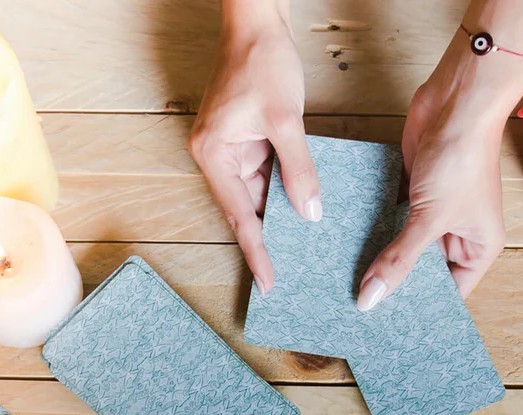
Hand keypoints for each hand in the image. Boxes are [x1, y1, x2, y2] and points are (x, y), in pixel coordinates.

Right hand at [189, 9, 320, 293]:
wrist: (257, 24)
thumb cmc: (262, 61)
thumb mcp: (284, 119)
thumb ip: (297, 168)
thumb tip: (309, 212)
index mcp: (214, 154)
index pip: (238, 214)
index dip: (256, 250)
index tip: (267, 281)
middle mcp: (217, 156)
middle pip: (244, 209)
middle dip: (267, 240)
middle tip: (288, 277)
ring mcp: (231, 149)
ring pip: (258, 194)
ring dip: (278, 216)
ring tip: (301, 252)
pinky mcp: (246, 141)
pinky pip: (265, 176)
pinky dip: (283, 191)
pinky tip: (302, 210)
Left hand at [357, 32, 522, 309]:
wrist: (457, 100)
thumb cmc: (462, 158)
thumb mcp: (430, 218)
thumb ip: (400, 260)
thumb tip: (370, 299)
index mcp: (478, 248)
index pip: (448, 293)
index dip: (419, 309)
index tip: (386, 330)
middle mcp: (458, 233)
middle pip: (421, 271)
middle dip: (393, 284)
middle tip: (357, 309)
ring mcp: (434, 211)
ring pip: (401, 244)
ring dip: (378, 255)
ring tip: (344, 283)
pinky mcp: (413, 190)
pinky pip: (389, 218)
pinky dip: (371, 227)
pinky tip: (345, 245)